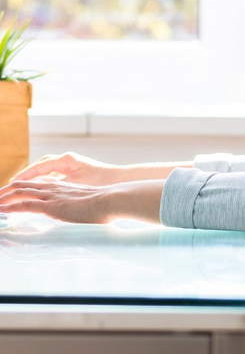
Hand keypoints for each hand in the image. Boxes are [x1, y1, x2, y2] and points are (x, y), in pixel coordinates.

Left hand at [0, 178, 165, 224]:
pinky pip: (24, 205)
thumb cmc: (107, 204)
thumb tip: (84, 215)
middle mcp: (54, 188)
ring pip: (19, 192)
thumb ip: (81, 207)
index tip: (10, 194)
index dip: (20, 187)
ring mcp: (52, 196)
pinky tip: (1, 211)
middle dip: (5, 191)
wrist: (112, 200)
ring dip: (3, 198)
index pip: (35, 184)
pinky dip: (9, 207)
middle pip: (22, 185)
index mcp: (63, 187)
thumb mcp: (90, 204)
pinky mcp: (51, 207)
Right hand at [10, 152, 127, 185]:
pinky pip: (57, 179)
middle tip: (13, 186)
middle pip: (41, 167)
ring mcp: (73, 168)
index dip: (24, 176)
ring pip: (48, 173)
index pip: (39, 166)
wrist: (122, 182)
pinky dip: (47, 184)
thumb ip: (56, 187)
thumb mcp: (75, 185)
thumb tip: (38, 190)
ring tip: (23, 189)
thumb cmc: (102, 181)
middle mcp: (68, 161)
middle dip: (27, 176)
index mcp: (66, 160)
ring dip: (36, 180)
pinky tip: (42, 193)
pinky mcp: (78, 176)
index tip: (12, 184)